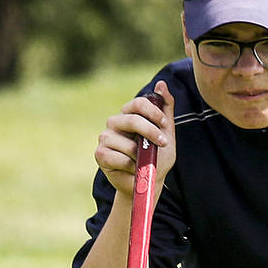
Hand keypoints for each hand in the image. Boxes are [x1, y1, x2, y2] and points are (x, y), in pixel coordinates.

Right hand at [95, 81, 176, 196]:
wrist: (148, 184)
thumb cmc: (157, 159)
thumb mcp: (166, 133)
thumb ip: (165, 109)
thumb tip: (161, 84)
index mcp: (129, 115)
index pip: (138, 103)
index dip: (153, 111)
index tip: (164, 124)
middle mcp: (115, 123)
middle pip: (131, 119)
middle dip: (150, 132)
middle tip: (162, 143)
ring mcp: (105, 138)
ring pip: (127, 143)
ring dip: (141, 156)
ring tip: (143, 163)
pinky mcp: (100, 154)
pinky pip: (118, 158)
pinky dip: (130, 166)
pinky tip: (131, 170)